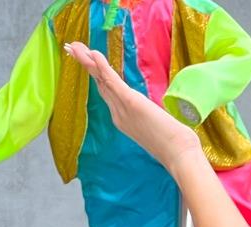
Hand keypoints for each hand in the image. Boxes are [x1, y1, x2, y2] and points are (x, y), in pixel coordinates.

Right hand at [63, 42, 201, 171]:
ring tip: (73, 46)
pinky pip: (113, 83)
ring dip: (87, 62)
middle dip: (85, 65)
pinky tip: (93, 54)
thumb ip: (150, 121)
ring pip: (101, 81)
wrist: (179, 156)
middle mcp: (118, 114)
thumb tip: (152, 114)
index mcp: (123, 120)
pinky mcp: (131, 103)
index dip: (96, 75)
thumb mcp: (157, 130)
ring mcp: (122, 109)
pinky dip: (103, 68)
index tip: (87, 60)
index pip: (106, 92)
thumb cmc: (174, 146)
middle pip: (99, 84)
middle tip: (71, 48)